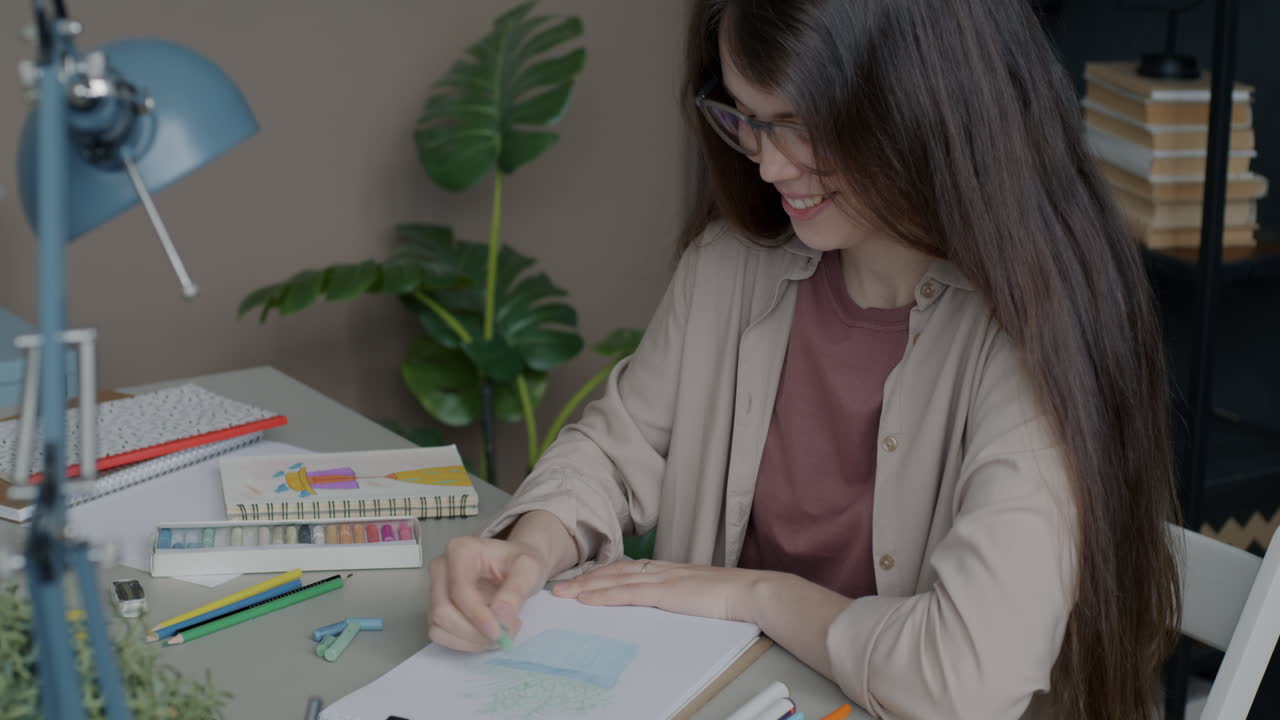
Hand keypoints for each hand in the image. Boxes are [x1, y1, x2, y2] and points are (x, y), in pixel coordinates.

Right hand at [427, 535, 550, 651]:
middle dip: (474, 631)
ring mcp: (435, 589)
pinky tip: (486, 632)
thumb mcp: (530, 570)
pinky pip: (441, 635)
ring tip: (501, 630)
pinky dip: (465, 642)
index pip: (459, 590)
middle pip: (443, 612)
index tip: (499, 633)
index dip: (477, 616)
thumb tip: (500, 617)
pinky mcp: (436, 608)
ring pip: (440, 627)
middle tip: (506, 633)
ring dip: (471, 639)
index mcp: (461, 550)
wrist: (515, 566)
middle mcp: (441, 568)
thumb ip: (516, 592)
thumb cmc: (519, 563)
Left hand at [552, 559, 767, 623]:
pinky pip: (627, 594)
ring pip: (615, 580)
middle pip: (614, 572)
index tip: (583, 579)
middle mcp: (661, 569)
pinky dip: (603, 595)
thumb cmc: (732, 597)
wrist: (751, 592)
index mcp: (669, 570)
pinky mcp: (665, 592)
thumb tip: (669, 603)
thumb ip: (680, 595)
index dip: (603, 574)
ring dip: (585, 586)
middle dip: (585, 578)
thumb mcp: (699, 594)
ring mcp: (662, 579)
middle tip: (559, 586)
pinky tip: (586, 599)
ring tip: (562, 593)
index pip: (628, 569)